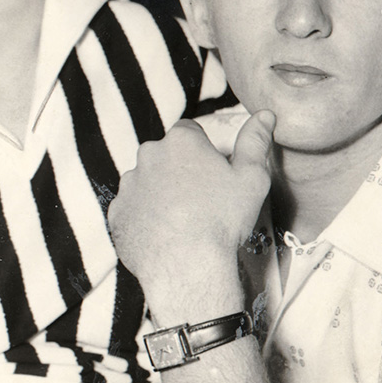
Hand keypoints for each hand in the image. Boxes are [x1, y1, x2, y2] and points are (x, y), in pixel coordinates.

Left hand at [108, 111, 274, 321]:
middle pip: (166, 155)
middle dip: (180, 170)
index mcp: (180, 141)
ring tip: (182, 220)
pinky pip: (132, 208)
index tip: (213, 173)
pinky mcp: (117, 213)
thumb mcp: (251, 178)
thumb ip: (255, 141)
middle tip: (201, 199)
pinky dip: (145, 217)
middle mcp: (148, 156)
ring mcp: (129, 186)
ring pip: (146, 181)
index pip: (190, 131)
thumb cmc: (222, 221)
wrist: (187, 267)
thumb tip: (264, 115)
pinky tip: (164, 233)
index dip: (203, 151)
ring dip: (160, 192)